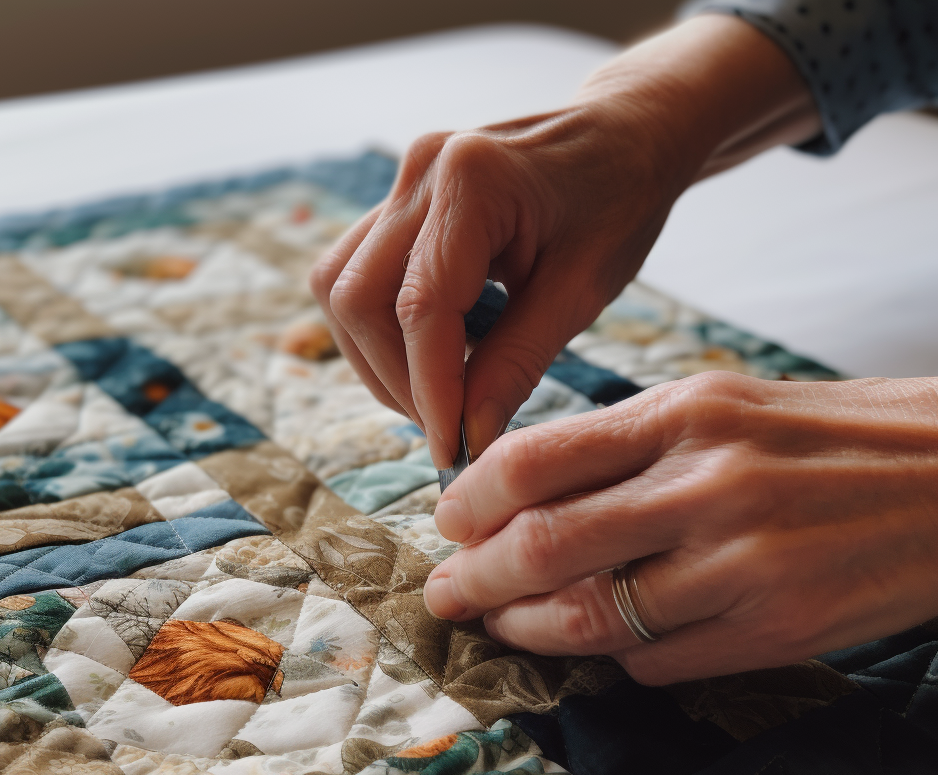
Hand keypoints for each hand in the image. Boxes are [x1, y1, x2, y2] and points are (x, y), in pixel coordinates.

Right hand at [310, 16, 818, 467]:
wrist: (624, 134)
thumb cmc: (620, 201)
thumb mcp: (582, 290)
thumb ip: (518, 363)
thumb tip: (469, 437)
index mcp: (474, 181)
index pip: (422, 308)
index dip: (430, 391)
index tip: (451, 450)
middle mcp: (419, 173)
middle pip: (358, 300)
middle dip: (396, 380)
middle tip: (448, 427)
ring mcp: (401, 182)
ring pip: (342, 290)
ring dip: (379, 359)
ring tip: (438, 395)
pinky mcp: (398, 201)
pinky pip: (356, 276)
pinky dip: (384, 331)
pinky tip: (436, 354)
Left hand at [423, 373, 937, 684]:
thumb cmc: (831, 438)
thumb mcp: (726, 405)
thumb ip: (627, 444)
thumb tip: (526, 494)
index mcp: (686, 413)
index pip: (534, 459)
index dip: (470, 499)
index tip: (450, 522)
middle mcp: (708, 485)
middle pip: (543, 545)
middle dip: (474, 579)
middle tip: (447, 594)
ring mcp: (745, 564)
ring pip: (590, 617)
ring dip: (528, 630)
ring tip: (500, 627)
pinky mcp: (780, 629)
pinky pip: (658, 661)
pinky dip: (613, 659)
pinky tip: (601, 648)